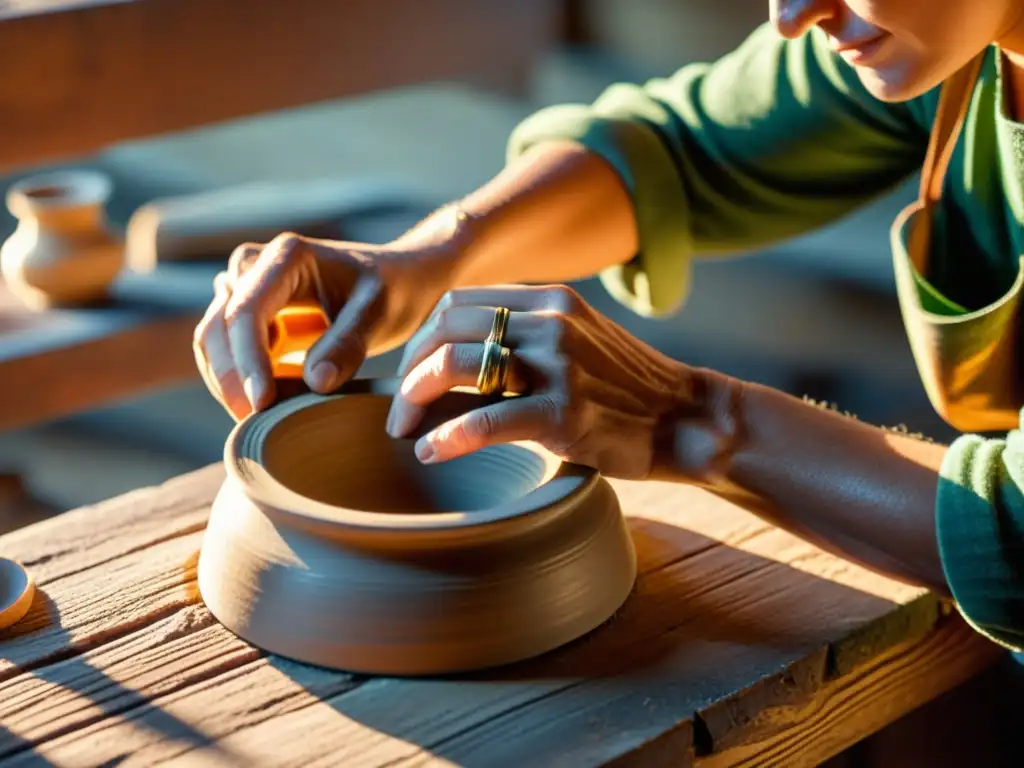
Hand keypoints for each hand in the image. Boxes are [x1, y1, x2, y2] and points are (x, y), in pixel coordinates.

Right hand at [193, 209, 466, 420]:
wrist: (396, 281)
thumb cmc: (391, 291)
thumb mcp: (379, 313)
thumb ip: (348, 344)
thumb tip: (315, 382)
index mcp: (286, 256)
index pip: (247, 311)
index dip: (247, 360)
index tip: (261, 404)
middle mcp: (255, 265)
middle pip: (218, 326)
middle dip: (231, 378)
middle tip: (252, 423)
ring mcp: (246, 288)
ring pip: (212, 340)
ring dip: (227, 381)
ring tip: (258, 419)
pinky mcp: (248, 314)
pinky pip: (226, 350)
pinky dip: (238, 379)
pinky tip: (265, 405)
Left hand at [385, 284, 697, 478]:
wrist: (687, 420)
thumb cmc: (627, 389)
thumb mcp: (580, 340)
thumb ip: (530, 335)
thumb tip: (464, 356)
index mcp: (550, 301)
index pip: (457, 303)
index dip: (422, 339)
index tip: (412, 373)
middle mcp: (551, 322)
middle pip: (446, 329)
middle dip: (410, 368)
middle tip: (399, 409)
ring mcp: (559, 366)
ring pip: (457, 365)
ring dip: (416, 398)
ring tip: (406, 430)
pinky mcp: (566, 414)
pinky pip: (486, 420)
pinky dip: (449, 436)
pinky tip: (433, 452)